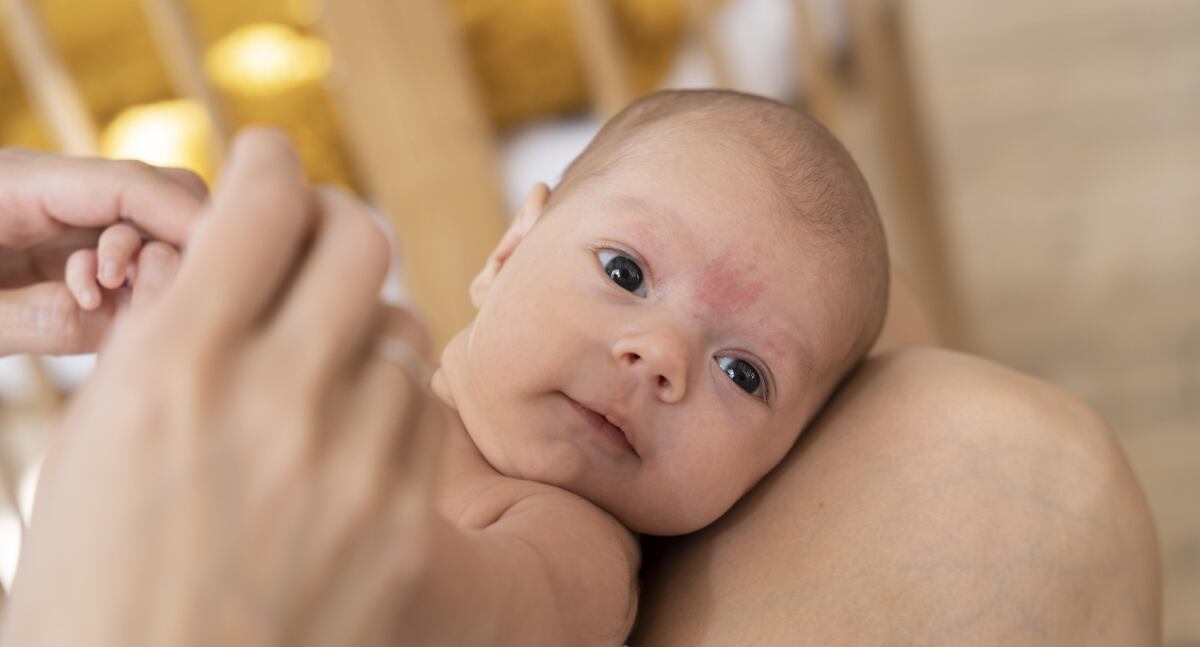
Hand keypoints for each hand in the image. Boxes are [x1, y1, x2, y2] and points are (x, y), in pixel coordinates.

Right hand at [0, 130, 444, 646]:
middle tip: (309, 246)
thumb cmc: (96, 586)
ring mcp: (353, 464)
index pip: (264, 201)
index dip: (270, 161)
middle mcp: (276, 400)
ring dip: (359, 328)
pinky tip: (350, 434)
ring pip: (400, 328)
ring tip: (318, 366)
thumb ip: (162, 336)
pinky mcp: (404, 523)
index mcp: (177, 367)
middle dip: (330, 225)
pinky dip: (388, 405)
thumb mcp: (91, 444)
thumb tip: (213, 257)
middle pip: (361, 238)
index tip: (270, 163)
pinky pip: (423, 413)